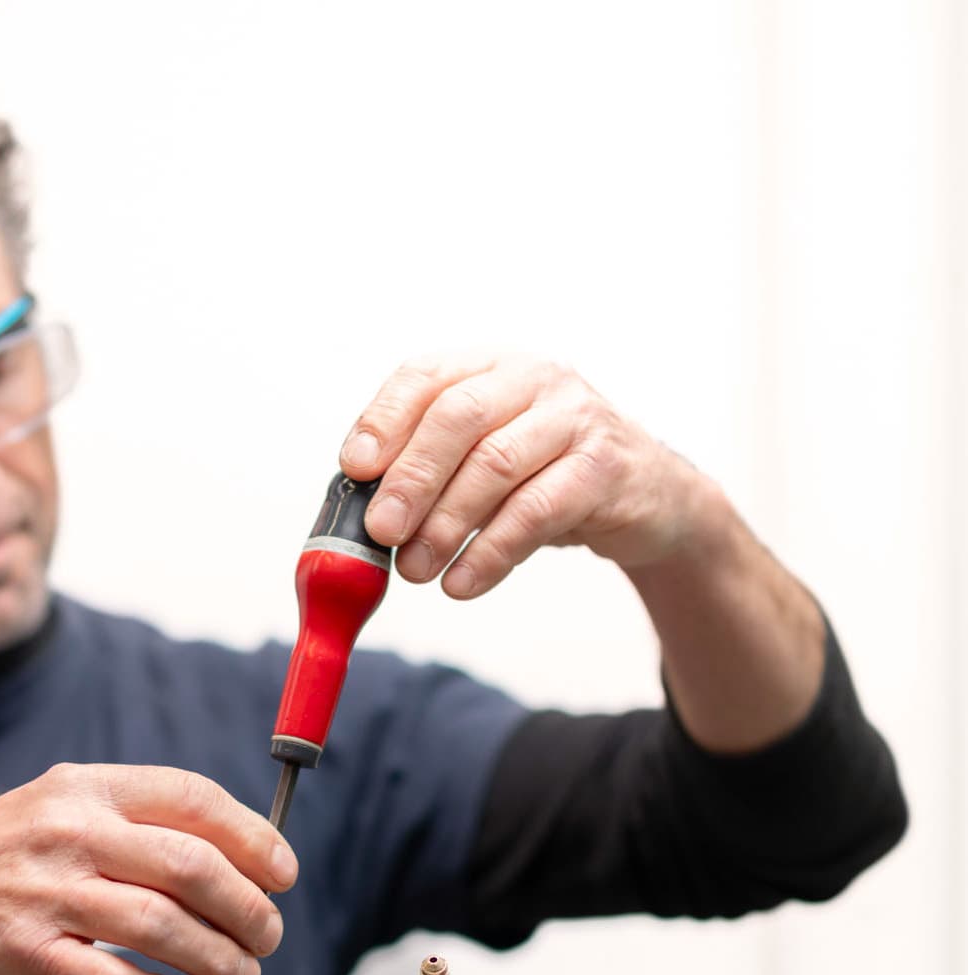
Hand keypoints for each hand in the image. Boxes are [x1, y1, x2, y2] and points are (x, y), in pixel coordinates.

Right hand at [0, 763, 295, 974]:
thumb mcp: (56, 809)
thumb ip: (133, 824)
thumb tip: (235, 862)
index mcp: (84, 788)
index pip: (192, 798)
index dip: (254, 839)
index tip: (282, 874)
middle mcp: (67, 832)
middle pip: (192, 865)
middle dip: (248, 909)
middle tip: (267, 937)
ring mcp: (45, 894)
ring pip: (164, 927)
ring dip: (220, 961)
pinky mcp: (26, 955)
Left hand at [338, 356, 707, 597]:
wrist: (643, 495)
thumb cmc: (541, 476)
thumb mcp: (480, 460)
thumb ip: (427, 471)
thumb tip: (362, 515)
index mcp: (489, 366)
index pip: (425, 376)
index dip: (384, 421)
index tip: (355, 470)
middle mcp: (533, 378)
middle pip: (459, 417)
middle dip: (411, 479)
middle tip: (380, 532)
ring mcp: (575, 417)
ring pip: (496, 464)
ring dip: (446, 525)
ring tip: (415, 570)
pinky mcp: (606, 467)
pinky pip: (538, 510)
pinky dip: (492, 552)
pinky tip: (463, 583)